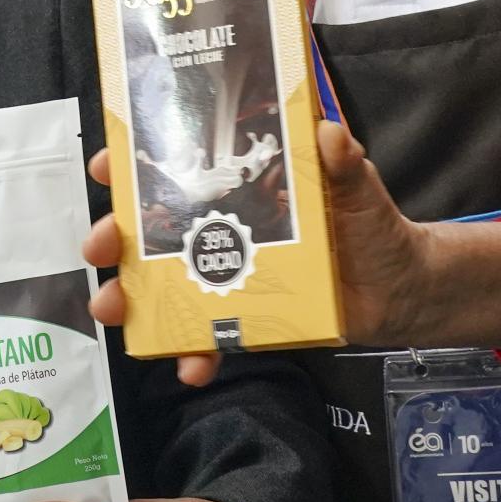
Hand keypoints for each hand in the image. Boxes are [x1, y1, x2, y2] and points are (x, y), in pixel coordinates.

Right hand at [86, 121, 429, 389]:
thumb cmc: (372, 228)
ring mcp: (229, 276)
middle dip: (114, 238)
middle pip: (152, 230)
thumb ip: (343, 164)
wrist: (401, 292)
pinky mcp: (245, 319)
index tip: (108, 165)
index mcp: (240, 187)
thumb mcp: (359, 189)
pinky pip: (210, 338)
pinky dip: (197, 354)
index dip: (135, 163)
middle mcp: (223, 229)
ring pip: (164, 286)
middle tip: (99, 248)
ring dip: (131, 299)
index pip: (178, 167)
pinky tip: (191, 367)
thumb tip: (331, 134)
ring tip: (112, 310)